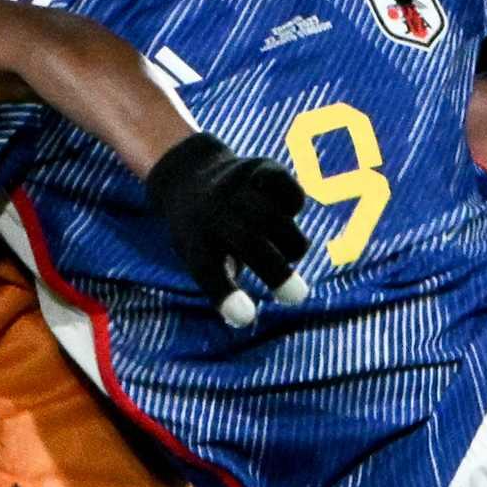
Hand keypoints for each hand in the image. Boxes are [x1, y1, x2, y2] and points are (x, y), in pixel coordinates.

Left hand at [143, 133, 312, 322]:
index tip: (246, 317)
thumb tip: (244, 312)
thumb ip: (222, 282)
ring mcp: (237, 188)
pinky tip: (286, 213)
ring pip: (277, 220)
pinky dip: (294, 206)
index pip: (207, 272)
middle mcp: (214, 214)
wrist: (189, 174)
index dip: (226, 296)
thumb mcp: (199, 258)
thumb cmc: (201, 233)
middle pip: (250, 244)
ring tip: (288, 253)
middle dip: (277, 273)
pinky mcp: (261, 168)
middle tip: (297, 298)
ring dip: (292, 246)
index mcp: (194, 242)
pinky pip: (290, 193)